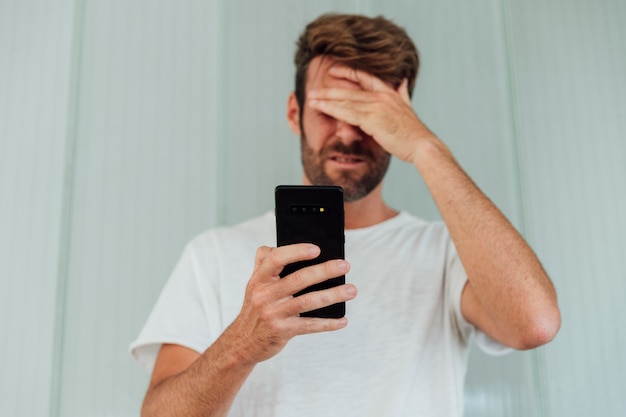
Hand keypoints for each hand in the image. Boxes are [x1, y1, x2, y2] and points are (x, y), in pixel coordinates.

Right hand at [228, 244, 355, 364]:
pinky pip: (309, 326)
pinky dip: (328, 323)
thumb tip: (282, 244)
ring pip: (308, 301)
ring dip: (333, 295)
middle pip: (299, 279)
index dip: (296, 251)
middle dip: (325, 270)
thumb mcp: (255, 283)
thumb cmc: (255, 308)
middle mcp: (264, 295)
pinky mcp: (282, 331)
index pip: (276, 258)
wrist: (242, 343)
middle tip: (345, 265)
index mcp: (259, 278)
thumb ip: (265, 262)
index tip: (317, 249)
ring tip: (351, 290)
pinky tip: (342, 320)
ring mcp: (273, 314)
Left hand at [307, 65, 435, 163]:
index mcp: (389, 92)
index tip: (333, 71)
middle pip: (350, 89)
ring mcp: (376, 107)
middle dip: (330, 90)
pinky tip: (321, 109)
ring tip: (311, 99)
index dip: (348, 72)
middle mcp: (381, 96)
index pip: (365, 77)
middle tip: (314, 89)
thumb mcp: (408, 107)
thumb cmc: (414, 132)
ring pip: (345, 101)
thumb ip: (402, 94)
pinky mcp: (372, 120)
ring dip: (326, 100)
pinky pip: (347, 113)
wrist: (421, 145)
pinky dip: (332, 110)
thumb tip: (402, 82)